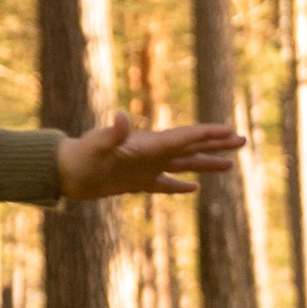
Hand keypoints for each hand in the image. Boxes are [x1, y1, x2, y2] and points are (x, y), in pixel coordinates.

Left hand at [56, 115, 244, 203]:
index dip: (208, 134)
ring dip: (206, 164)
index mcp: (149, 144)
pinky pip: (165, 184)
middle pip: (191, 147)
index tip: (230, 130)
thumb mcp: (97, 145)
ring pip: (184, 165)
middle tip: (242, 139)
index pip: (185, 137)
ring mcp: (145, 168)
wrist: (64, 171)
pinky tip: (194, 189)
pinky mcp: (136, 182)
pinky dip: (180, 186)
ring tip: (230, 165)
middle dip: (217, 144)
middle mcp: (151, 153)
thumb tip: (122, 117)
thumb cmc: (80, 156)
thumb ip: (112, 134)